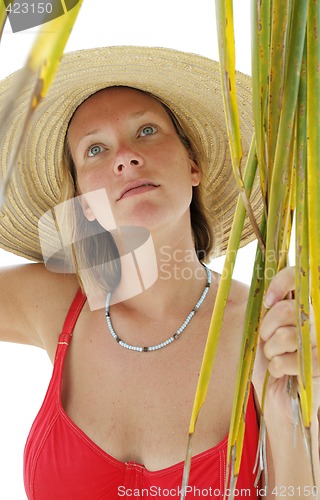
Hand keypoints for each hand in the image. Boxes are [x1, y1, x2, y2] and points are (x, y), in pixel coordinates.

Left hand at [252, 266, 319, 423]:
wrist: (278, 395)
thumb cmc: (271, 358)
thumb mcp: (265, 328)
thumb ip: (270, 308)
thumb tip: (266, 295)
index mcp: (305, 305)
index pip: (298, 278)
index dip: (281, 283)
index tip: (268, 301)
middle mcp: (316, 319)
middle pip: (285, 310)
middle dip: (267, 328)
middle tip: (267, 339)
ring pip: (285, 336)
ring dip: (271, 350)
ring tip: (275, 357)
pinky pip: (289, 360)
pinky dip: (277, 367)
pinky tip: (282, 371)